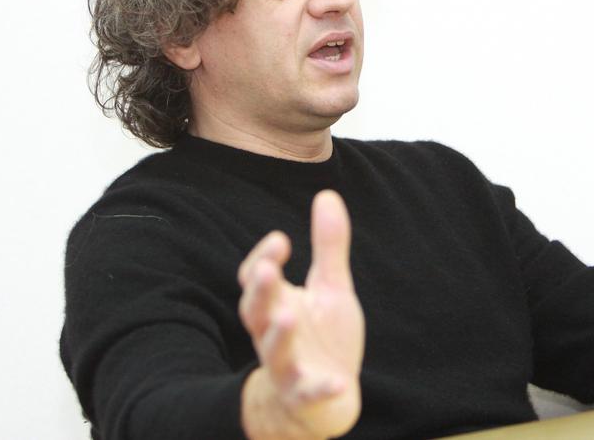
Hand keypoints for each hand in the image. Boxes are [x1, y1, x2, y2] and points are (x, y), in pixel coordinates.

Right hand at [238, 190, 364, 439]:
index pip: (257, 279)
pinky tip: (337, 383)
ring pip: (274, 351)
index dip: (264, 259)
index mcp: (277, 304)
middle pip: (256, 311)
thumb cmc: (322, 337)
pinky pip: (308, 393)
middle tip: (267, 270)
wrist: (324, 399)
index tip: (281, 240)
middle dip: (260, 291)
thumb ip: (328, 246)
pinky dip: (320, 389)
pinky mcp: (306, 394)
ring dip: (279, 335)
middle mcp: (274, 333)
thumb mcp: (330, 287)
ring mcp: (288, 366)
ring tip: (289, 315)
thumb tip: (327, 194)